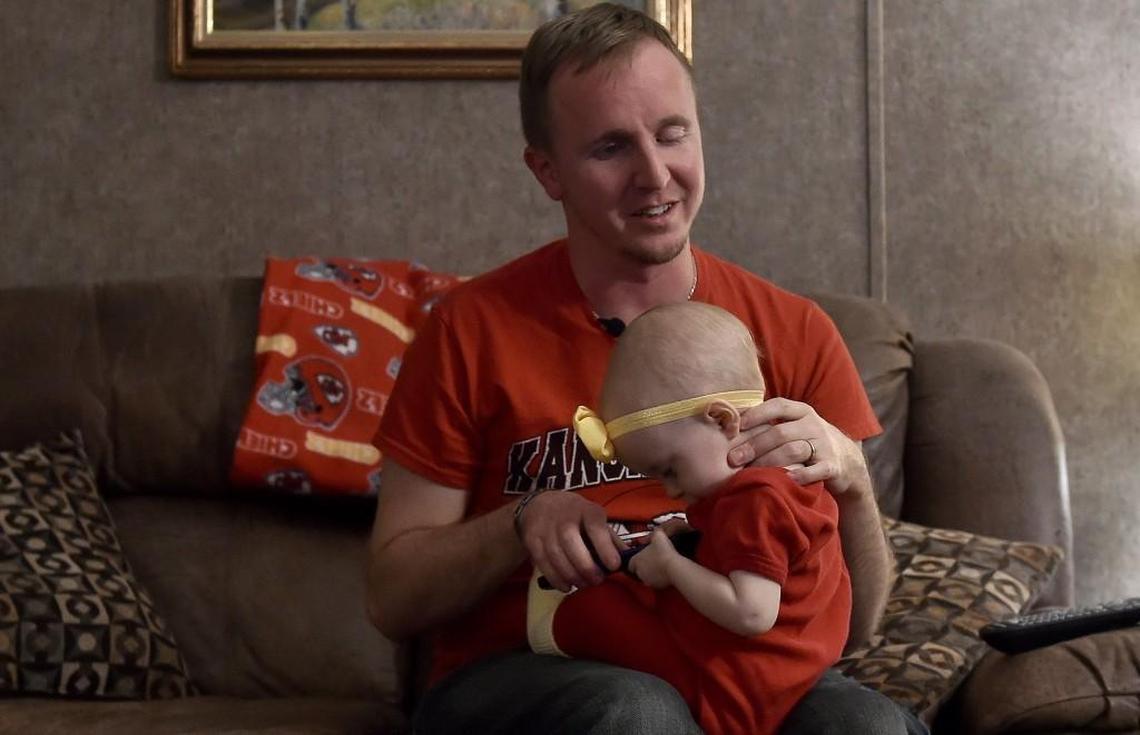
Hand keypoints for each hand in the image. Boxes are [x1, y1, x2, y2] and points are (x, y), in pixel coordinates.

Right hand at [515, 490, 621, 591]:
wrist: (538, 505)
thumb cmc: (574, 514)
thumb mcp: (593, 517)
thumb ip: (609, 538)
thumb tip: (629, 558)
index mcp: (586, 510)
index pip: (595, 527)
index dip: (605, 547)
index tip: (614, 566)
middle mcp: (564, 517)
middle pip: (571, 542)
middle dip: (585, 566)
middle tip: (597, 580)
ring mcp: (545, 528)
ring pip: (556, 555)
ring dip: (571, 575)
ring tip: (583, 584)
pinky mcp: (532, 540)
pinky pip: (543, 563)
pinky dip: (555, 578)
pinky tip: (566, 586)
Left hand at [628, 529, 678, 589]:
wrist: (674, 567)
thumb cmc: (664, 552)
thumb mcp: (658, 536)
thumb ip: (655, 533)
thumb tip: (656, 532)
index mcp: (635, 561)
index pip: (630, 563)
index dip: (636, 559)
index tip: (642, 556)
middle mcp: (639, 572)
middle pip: (638, 570)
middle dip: (644, 565)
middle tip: (653, 559)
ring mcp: (647, 580)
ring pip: (647, 577)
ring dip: (652, 572)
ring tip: (661, 565)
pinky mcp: (657, 586)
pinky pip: (656, 582)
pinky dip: (659, 577)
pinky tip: (666, 571)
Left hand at [728, 398, 870, 497]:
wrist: (847, 461)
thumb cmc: (808, 441)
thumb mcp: (794, 426)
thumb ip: (770, 421)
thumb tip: (730, 419)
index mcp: (801, 411)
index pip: (778, 405)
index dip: (757, 414)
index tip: (737, 426)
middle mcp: (813, 425)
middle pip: (780, 432)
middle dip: (754, 445)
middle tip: (733, 458)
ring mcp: (825, 445)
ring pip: (794, 450)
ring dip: (769, 461)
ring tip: (751, 472)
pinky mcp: (833, 466)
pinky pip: (816, 469)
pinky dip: (800, 474)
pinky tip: (785, 479)